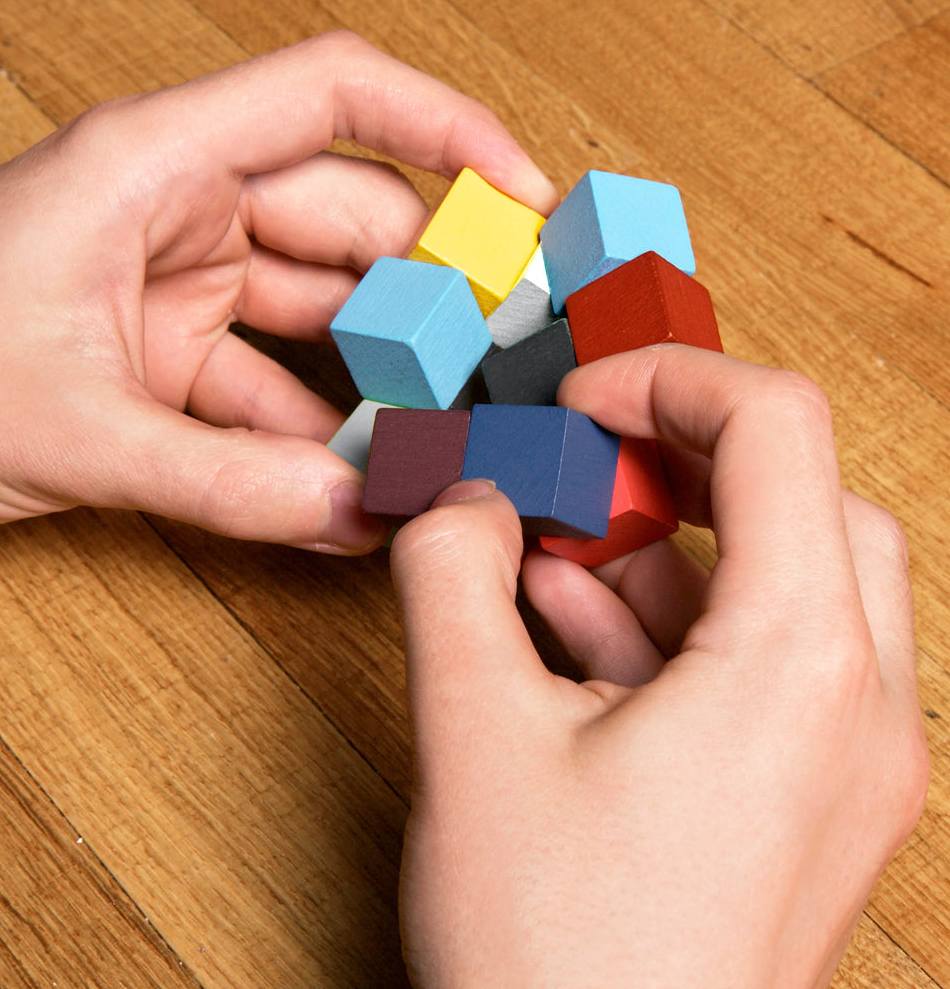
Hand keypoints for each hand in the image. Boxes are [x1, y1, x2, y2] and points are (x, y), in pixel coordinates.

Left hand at [0, 32, 556, 548]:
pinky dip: (314, 439)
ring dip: (381, 381)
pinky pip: (272, 389)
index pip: (331, 95)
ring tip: (445, 442)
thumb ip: (228, 480)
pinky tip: (354, 492)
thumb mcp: (76, 429)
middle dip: (432, 293)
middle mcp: (181, 210)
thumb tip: (357, 514)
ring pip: (321, 315)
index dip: (445, 128)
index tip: (523, 199)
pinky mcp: (170, 354)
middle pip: (350, 224)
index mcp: (155, 165)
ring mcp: (181, 285)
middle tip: (506, 364)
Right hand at [392, 345, 926, 987]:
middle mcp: (861, 708)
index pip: (775, 427)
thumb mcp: (472, 736)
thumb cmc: (558, 962)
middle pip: (803, 494)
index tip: (577, 400)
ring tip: (552, 543)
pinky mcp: (809, 801)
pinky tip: (571, 621)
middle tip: (585, 455)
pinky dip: (674, 618)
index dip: (665, 379)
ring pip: (786, 578)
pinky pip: (761, 661)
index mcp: (801, 665)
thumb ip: (449, 575)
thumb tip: (458, 498)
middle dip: (682, 453)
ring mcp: (847, 762)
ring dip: (669, 540)